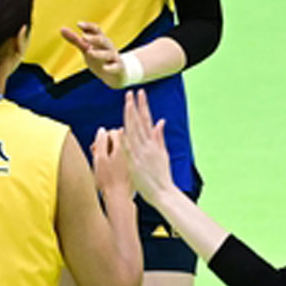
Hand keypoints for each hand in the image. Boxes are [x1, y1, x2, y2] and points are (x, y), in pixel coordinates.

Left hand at [61, 22, 128, 88]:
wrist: (118, 74)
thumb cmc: (100, 58)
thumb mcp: (87, 48)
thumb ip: (75, 40)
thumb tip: (62, 29)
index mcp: (100, 41)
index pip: (96, 30)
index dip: (89, 26)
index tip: (79, 24)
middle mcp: (108, 47)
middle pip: (102, 40)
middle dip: (94, 38)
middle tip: (84, 36)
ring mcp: (113, 57)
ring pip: (108, 54)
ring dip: (99, 53)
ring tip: (89, 52)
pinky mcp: (118, 68)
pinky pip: (115, 67)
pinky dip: (111, 67)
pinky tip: (105, 68)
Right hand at [91, 127, 129, 198]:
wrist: (119, 198)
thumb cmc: (107, 179)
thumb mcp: (100, 159)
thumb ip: (101, 142)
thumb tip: (102, 130)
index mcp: (123, 147)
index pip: (114, 132)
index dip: (103, 137)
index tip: (96, 148)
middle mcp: (131, 152)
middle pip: (119, 141)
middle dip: (106, 145)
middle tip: (96, 154)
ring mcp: (133, 161)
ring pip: (121, 151)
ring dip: (111, 153)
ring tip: (102, 163)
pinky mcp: (133, 170)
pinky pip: (125, 159)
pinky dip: (117, 161)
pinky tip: (110, 169)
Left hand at [121, 90, 173, 204]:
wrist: (163, 193)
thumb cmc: (162, 175)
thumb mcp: (163, 153)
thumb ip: (160, 136)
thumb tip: (160, 121)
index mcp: (154, 143)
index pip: (147, 120)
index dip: (143, 106)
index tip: (140, 94)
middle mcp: (148, 146)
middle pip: (140, 123)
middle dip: (135, 106)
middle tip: (131, 93)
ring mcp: (141, 154)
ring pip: (134, 132)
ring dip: (130, 117)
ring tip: (127, 103)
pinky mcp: (135, 164)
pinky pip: (129, 149)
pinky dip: (126, 139)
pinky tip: (122, 128)